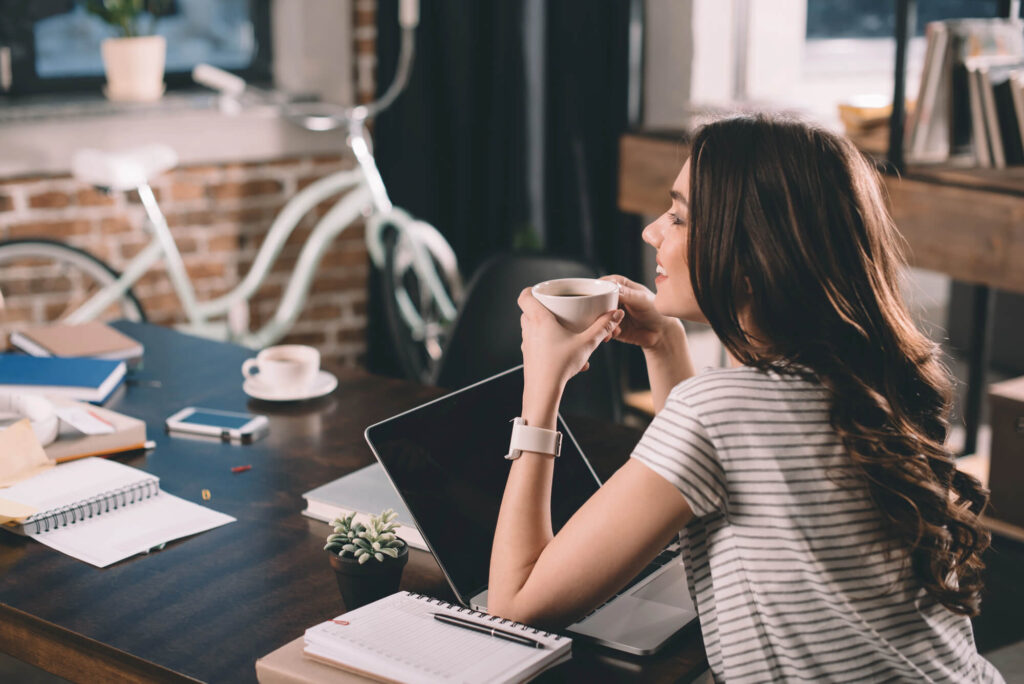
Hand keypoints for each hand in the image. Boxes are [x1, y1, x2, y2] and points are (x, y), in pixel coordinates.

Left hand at [518, 288, 622, 409]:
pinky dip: (552, 345)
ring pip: (535, 328)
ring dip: (550, 328)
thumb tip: (616, 314)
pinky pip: (539, 344)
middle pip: (530, 311)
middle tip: (561, 310)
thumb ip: (602, 327)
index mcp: (539, 319)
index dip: (532, 290)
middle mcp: (529, 329)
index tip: (543, 290)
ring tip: (569, 335)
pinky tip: (569, 355)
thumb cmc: (560, 366)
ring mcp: (527, 344)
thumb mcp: (586, 343)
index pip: (525, 296)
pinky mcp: (529, 356)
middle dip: (545, 309)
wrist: (544, 391)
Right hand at [600, 275, 680, 349]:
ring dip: (601, 321)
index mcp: (621, 286)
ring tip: (610, 327)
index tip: (593, 294)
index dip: (598, 287)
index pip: (605, 283)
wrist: (661, 333)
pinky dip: (606, 331)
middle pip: (598, 299)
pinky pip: (603, 328)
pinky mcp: (611, 326)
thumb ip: (628, 294)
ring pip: (599, 315)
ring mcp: (612, 313)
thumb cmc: (656, 311)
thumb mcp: (643, 300)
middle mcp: (614, 299)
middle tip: (602, 314)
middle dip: (597, 308)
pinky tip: (613, 334)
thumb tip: (613, 287)